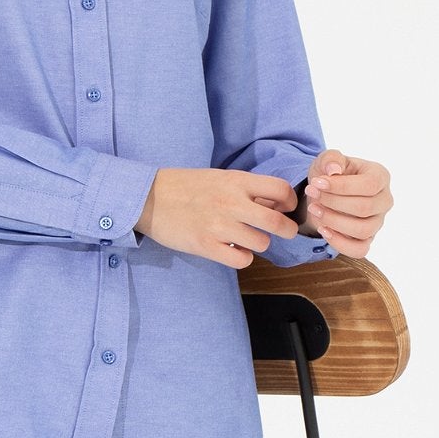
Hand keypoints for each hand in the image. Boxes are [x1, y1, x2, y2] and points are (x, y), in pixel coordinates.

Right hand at [135, 167, 304, 266]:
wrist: (150, 198)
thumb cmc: (186, 186)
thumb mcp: (219, 178)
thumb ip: (246, 189)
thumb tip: (275, 202)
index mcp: (236, 181)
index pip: (280, 190)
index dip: (289, 201)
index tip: (285, 208)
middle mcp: (231, 203)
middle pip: (277, 222)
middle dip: (287, 230)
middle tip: (284, 232)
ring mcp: (219, 226)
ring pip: (261, 243)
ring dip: (260, 244)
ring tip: (250, 240)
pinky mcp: (206, 245)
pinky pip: (240, 260)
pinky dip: (243, 258)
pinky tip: (235, 250)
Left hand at [298, 150, 392, 257]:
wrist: (325, 191)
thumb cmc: (330, 173)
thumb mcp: (328, 160)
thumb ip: (331, 158)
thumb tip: (334, 170)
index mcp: (380, 177)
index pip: (369, 185)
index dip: (342, 186)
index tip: (316, 183)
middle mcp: (384, 200)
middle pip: (364, 208)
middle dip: (333, 202)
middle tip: (311, 193)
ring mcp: (378, 222)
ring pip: (363, 230)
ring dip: (334, 221)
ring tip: (314, 209)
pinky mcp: (368, 239)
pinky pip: (360, 250)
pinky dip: (340, 243)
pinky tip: (323, 229)